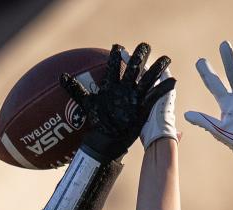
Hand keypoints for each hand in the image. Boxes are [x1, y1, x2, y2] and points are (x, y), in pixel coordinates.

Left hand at [61, 43, 175, 160]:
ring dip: (157, 68)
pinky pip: (154, 95)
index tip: (117, 46)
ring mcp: (136, 95)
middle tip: (145, 46)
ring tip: (166, 59)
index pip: (114, 65)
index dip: (116, 54)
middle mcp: (125, 87)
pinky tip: (171, 81)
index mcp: (112, 84)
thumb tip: (61, 76)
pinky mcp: (143, 106)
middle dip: (140, 55)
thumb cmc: (98, 121)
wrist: (108, 139)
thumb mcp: (87, 104)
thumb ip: (75, 89)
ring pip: (148, 78)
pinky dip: (163, 89)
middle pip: (134, 66)